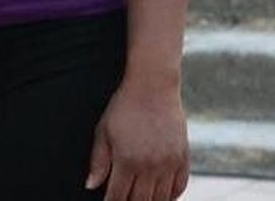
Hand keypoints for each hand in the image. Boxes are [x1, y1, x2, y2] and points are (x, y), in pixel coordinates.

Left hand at [85, 81, 188, 200]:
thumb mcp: (103, 131)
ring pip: (161, 199)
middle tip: (124, 200)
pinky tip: (162, 195)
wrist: (153, 86)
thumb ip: (98, 161)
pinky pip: (180, 186)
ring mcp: (169, 163)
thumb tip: (91, 186)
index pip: (117, 197)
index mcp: (127, 161)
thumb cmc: (124, 106)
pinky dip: (172, 195)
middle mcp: (150, 166)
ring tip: (142, 198)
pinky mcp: (183, 157)